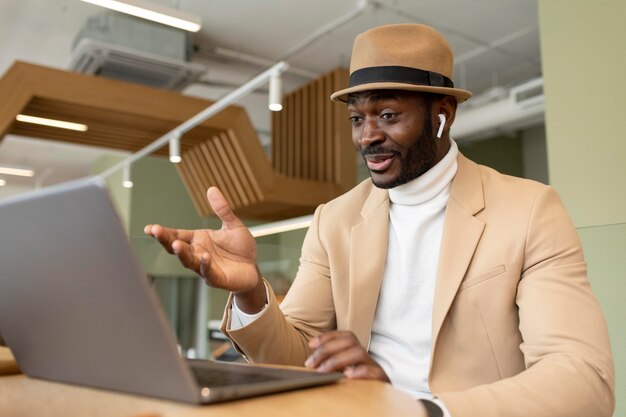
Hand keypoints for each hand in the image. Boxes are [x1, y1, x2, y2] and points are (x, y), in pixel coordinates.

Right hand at [145, 187, 262, 307]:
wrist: (253, 267)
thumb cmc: (240, 248)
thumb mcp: (232, 225)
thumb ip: (222, 209)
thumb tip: (211, 189)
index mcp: (198, 239)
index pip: (176, 234)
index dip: (163, 232)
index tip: (150, 228)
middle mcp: (197, 253)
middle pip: (177, 247)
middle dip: (166, 240)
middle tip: (156, 231)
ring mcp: (205, 266)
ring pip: (189, 261)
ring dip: (182, 253)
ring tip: (176, 244)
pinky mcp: (216, 278)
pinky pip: (208, 272)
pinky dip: (205, 264)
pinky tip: (204, 256)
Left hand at [305, 331, 389, 381]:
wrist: (375, 398)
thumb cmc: (355, 385)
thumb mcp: (341, 372)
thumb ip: (329, 363)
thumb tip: (311, 357)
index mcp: (356, 352)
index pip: (345, 336)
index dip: (328, 337)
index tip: (311, 344)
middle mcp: (365, 356)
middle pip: (350, 341)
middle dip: (327, 349)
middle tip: (311, 364)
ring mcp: (374, 366)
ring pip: (360, 352)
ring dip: (338, 360)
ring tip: (323, 371)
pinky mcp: (381, 379)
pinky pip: (373, 371)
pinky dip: (359, 372)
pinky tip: (346, 376)